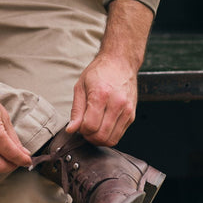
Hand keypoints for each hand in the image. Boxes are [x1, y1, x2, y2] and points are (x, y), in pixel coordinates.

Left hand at [69, 0, 151, 146]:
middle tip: (85, 128)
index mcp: (101, 95)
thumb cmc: (99, 72)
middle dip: (89, 137)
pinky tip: (104, 125)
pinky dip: (109, 135)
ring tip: (94, 128)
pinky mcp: (132, 114)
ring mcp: (127, 110)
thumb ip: (76, 110)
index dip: (81, 130)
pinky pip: (119, 135)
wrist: (120, 62)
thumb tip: (71, 129)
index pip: (90, 127)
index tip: (79, 124)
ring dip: (99, 139)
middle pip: (101, 136)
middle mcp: (117, 103)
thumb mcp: (81, 86)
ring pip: (111, 139)